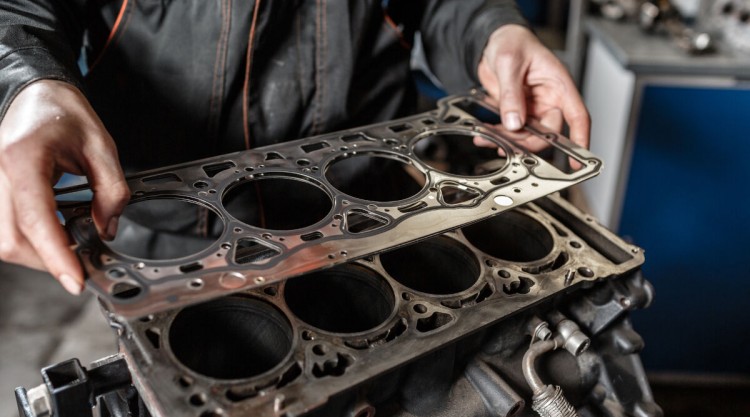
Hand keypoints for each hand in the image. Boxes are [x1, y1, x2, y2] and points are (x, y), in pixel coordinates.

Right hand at [0, 80, 129, 293]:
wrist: (35, 93)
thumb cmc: (64, 112)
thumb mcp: (101, 145)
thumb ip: (111, 189)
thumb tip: (107, 228)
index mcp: (23, 156)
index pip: (35, 218)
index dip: (55, 255)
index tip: (75, 279)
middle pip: (11, 239)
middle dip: (48, 260)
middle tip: (82, 264)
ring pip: (2, 240)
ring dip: (38, 253)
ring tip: (71, 246)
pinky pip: (3, 228)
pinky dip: (29, 240)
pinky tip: (54, 234)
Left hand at [477, 24, 589, 150]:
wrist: (492, 42)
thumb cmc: (511, 41)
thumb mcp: (510, 62)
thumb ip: (511, 93)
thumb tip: (514, 122)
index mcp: (558, 84)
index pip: (577, 116)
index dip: (580, 139)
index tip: (577, 160)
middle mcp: (549, 100)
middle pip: (547, 133)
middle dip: (526, 142)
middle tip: (503, 142)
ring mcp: (533, 108)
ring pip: (527, 136)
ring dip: (508, 141)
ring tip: (486, 137)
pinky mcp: (517, 113)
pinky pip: (511, 131)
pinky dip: (498, 135)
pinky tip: (485, 134)